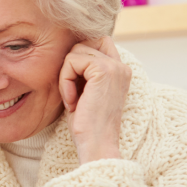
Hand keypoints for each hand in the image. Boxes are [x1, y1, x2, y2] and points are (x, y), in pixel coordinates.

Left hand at [57, 37, 131, 163]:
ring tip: (74, 100)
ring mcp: (114, 67)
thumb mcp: (86, 93)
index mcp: (120, 71)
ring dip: (66, 77)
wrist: (97, 145)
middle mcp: (121, 66)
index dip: (79, 58)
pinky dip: (65, 81)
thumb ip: (84, 72)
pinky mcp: (104, 70)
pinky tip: (73, 101)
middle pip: (83, 44)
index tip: (77, 88)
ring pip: (75, 52)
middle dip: (70, 67)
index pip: (98, 41)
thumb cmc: (87, 126)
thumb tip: (69, 53)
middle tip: (73, 95)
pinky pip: (71, 61)